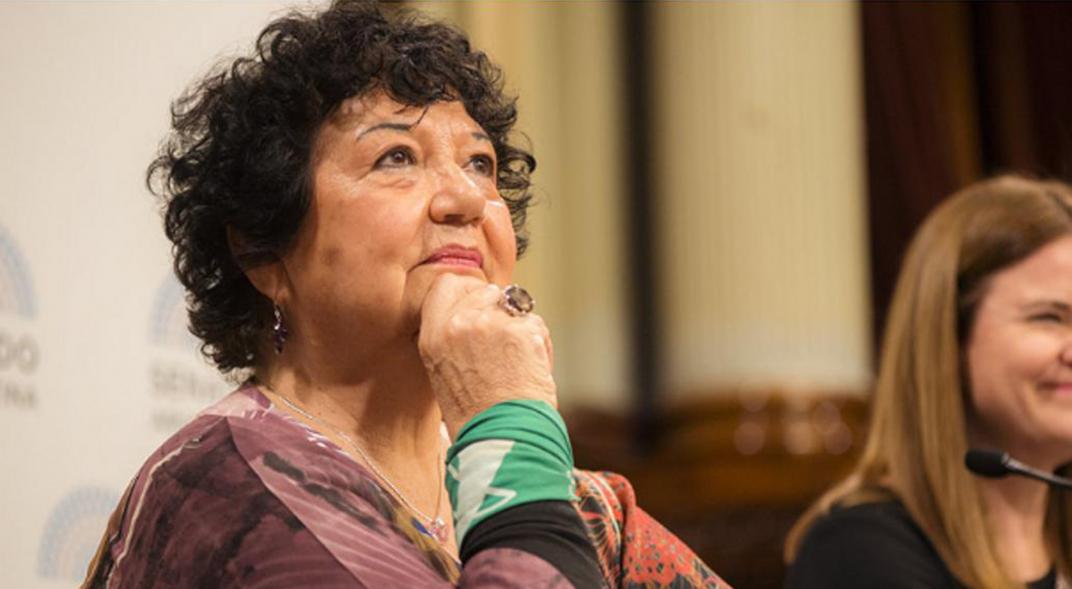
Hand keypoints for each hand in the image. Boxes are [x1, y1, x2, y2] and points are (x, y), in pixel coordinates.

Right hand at [417, 274, 555, 438]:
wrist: (499, 439)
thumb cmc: (475, 418)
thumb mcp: (444, 374)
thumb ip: (453, 338)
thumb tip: (475, 314)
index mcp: (433, 336)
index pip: (447, 284)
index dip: (467, 291)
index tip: (479, 306)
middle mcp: (458, 324)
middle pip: (484, 289)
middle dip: (498, 308)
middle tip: (503, 343)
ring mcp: (490, 324)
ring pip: (513, 305)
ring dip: (519, 326)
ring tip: (515, 364)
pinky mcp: (520, 331)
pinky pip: (535, 324)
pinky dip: (538, 344)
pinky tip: (531, 370)